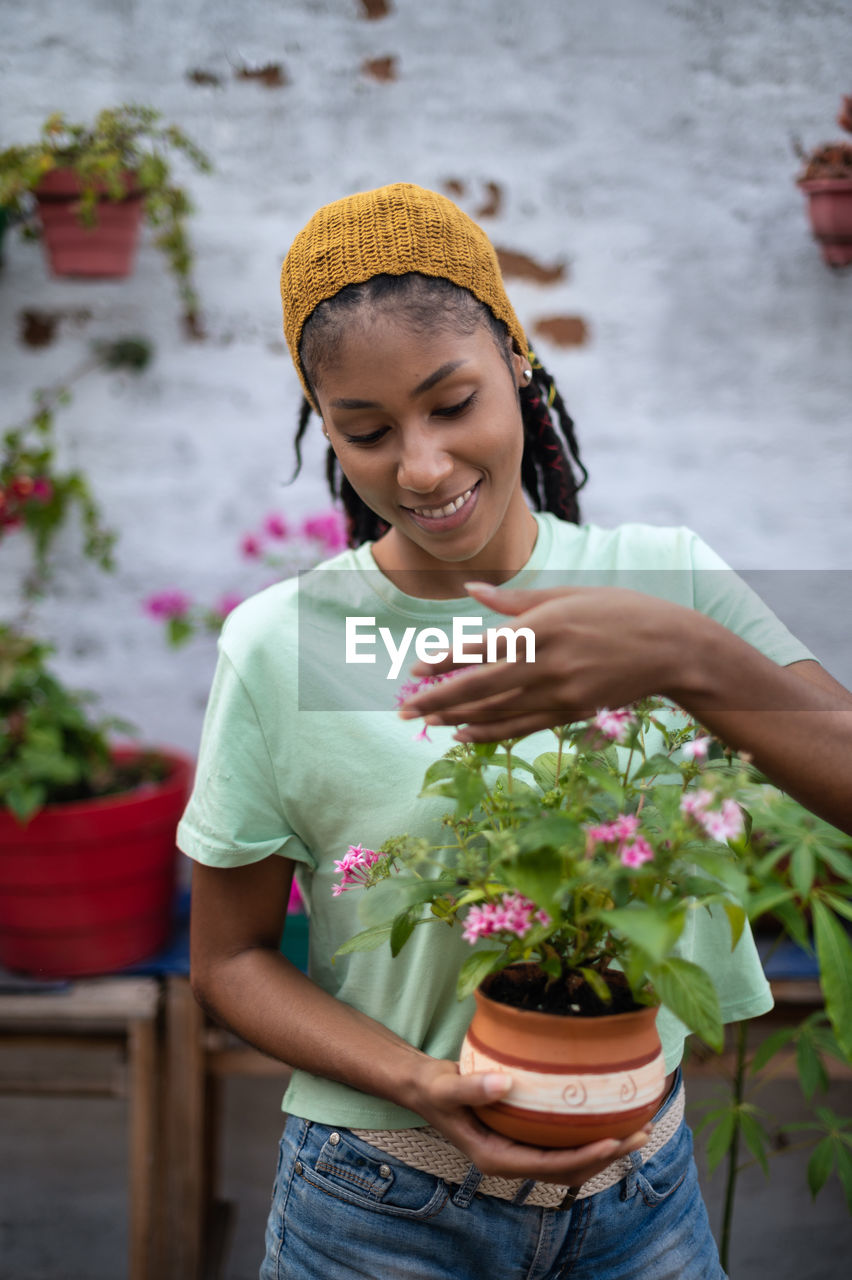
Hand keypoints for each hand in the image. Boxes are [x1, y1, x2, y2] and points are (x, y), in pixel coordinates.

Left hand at [398, 581, 690, 740]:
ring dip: (458, 717)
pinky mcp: (571, 711)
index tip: (415, 669)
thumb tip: (471, 591)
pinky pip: (522, 727)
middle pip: (481, 686)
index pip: (482, 646)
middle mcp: (547, 663)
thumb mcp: (570, 594)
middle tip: (405, 710)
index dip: (445, 660)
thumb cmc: (622, 611)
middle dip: (439, 699)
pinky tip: (465, 735)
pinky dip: (491, 732)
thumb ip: (517, 600)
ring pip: (498, 711)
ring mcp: (560, 692)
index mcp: (543, 626)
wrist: (672, 648)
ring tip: (426, 722)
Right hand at [412, 1056, 649, 1185]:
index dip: (584, 1157)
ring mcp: (520, 1151)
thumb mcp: (446, 1086)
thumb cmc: (434, 1087)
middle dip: (607, 1156)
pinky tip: (607, 1115)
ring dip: (605, 1149)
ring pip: (571, 1161)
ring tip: (637, 1128)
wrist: (424, 1088)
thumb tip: (504, 1083)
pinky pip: (562, 1143)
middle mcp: (513, 1161)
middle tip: (641, 1133)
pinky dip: (587, 1134)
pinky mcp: (524, 1137)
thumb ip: (471, 1087)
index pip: (550, 1166)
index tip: (613, 1140)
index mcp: (496, 1159)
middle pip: (569, 1170)